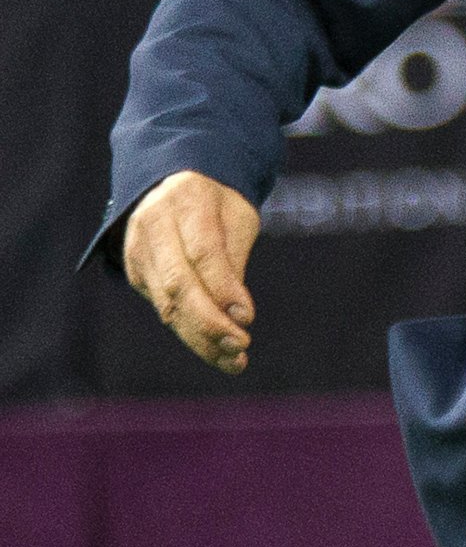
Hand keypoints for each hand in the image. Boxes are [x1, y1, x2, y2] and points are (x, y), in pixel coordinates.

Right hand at [123, 171, 260, 374]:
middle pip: (178, 283)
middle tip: (240, 346)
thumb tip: (236, 313)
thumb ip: (233, 258)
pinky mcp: (137, 273)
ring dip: (201, 339)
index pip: (202, 252)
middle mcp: (153, 225)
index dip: (223, 288)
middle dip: (209, 321)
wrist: (174, 185)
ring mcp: (139, 251)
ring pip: (167, 304)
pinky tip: (218, 353)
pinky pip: (164, 309)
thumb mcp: (237, 216)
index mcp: (185, 201)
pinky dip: (191, 335)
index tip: (247, 318)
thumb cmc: (218, 203)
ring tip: (234, 362)